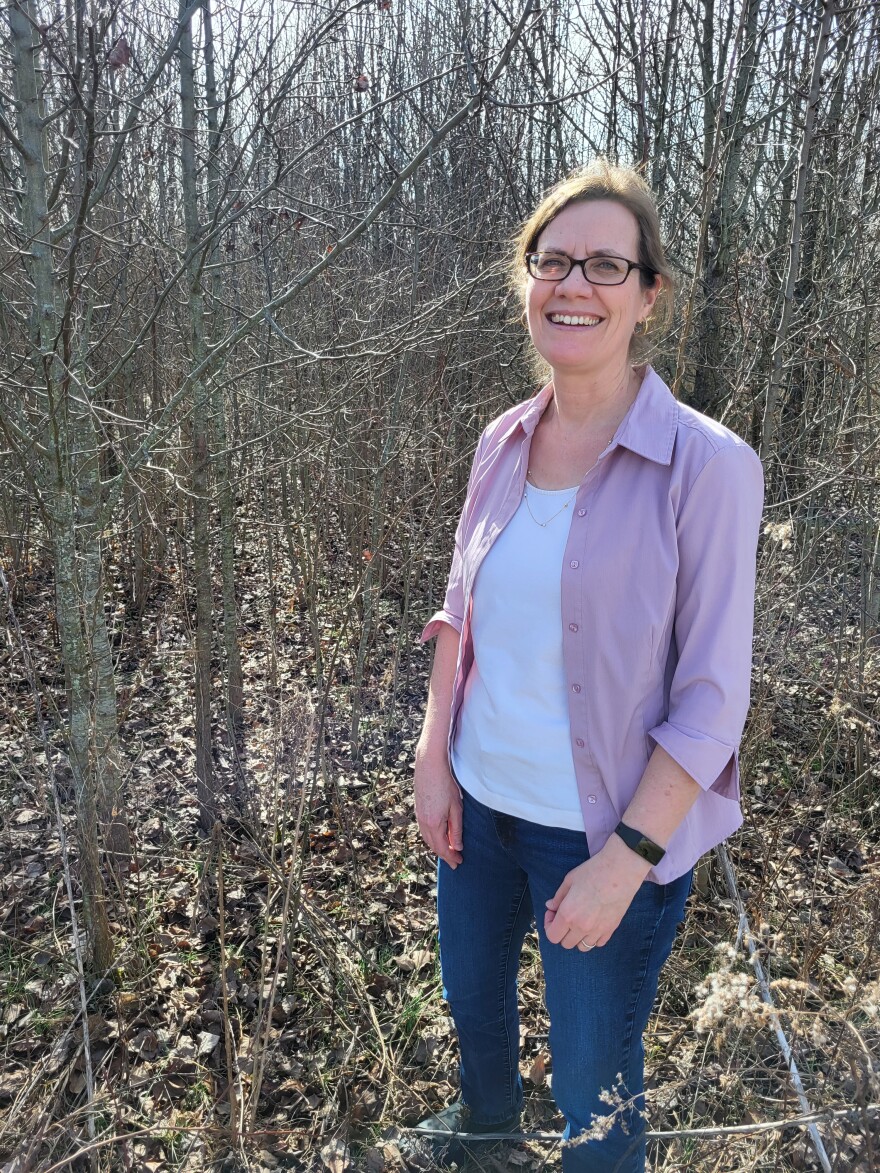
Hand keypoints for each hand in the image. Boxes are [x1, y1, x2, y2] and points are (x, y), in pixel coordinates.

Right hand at [414, 752, 462, 868]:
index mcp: (434, 823)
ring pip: (427, 838)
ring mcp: (419, 815)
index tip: (459, 863)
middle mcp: (423, 822)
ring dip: (437, 846)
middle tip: (455, 861)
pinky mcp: (418, 808)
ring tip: (448, 850)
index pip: (442, 847)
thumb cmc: (446, 784)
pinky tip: (438, 835)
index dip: (451, 857)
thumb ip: (456, 829)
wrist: (430, 764)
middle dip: (444, 854)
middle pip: (433, 845)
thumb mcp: (456, 808)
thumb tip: (457, 846)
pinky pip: (424, 829)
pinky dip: (432, 837)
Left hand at [544, 834, 650, 948]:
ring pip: (582, 947)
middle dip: (562, 931)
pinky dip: (593, 937)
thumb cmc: (593, 871)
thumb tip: (550, 907)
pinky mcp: (611, 929)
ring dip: (577, 937)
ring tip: (580, 921)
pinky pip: (598, 943)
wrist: (621, 870)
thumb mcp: (570, 880)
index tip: (553, 913)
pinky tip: (593, 923)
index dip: (549, 925)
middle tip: (565, 915)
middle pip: (566, 944)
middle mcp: (582, 927)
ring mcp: (598, 930)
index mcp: (568, 914)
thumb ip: (558, 897)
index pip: (552, 936)